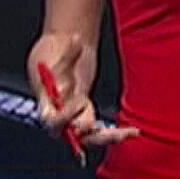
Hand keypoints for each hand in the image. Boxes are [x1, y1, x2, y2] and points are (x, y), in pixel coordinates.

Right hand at [27, 32, 140, 149]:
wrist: (58, 58)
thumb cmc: (53, 57)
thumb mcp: (57, 53)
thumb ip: (68, 52)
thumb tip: (77, 41)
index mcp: (46, 106)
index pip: (52, 121)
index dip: (65, 116)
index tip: (80, 100)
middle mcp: (58, 118)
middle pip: (72, 135)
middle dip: (88, 132)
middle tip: (99, 126)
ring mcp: (73, 120)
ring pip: (90, 137)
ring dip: (108, 136)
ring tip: (128, 133)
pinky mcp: (86, 117)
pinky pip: (100, 132)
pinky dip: (115, 133)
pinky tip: (133, 131)